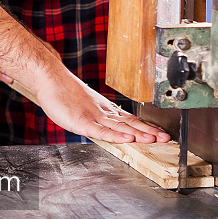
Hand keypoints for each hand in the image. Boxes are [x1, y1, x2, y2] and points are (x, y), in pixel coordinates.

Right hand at [26, 63, 169, 144]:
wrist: (51, 79)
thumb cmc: (65, 92)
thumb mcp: (85, 106)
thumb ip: (98, 117)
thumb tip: (109, 126)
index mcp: (105, 109)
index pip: (131, 119)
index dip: (146, 127)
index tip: (161, 133)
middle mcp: (104, 112)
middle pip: (131, 123)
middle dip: (149, 132)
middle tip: (166, 138)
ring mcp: (94, 116)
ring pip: (120, 127)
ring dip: (138, 134)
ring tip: (154, 139)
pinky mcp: (83, 122)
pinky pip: (102, 131)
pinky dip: (116, 135)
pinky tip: (127, 139)